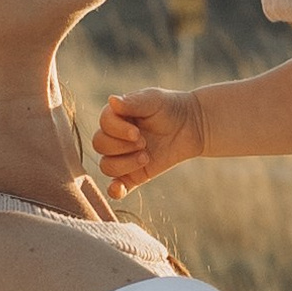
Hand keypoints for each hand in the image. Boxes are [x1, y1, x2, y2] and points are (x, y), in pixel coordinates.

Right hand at [90, 88, 206, 196]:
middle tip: (144, 142)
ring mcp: (123, 157)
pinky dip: (114, 190)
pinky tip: (118, 189)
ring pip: (106, 166)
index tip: (137, 131)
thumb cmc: (170, 107)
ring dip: (124, 164)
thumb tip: (111, 101)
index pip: (103, 126)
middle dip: (121, 146)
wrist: (191, 125)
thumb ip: (132, 102)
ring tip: (146, 157)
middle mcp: (114, 137)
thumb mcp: (153, 100)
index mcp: (115, 117)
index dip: (117, 131)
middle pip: (100, 145)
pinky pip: (116, 187)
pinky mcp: (133, 175)